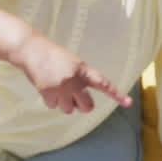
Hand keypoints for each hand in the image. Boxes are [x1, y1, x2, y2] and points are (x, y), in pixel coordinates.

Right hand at [13, 35, 130, 112]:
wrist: (32, 51)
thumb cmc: (54, 57)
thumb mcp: (74, 63)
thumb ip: (81, 79)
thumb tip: (82, 102)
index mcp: (83, 70)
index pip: (103, 84)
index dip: (116, 94)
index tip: (128, 103)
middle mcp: (75, 80)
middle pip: (87, 106)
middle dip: (83, 106)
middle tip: (76, 99)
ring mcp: (61, 87)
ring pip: (69, 110)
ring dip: (64, 104)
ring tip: (58, 89)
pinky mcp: (48, 93)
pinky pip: (54, 106)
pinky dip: (51, 100)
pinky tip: (47, 88)